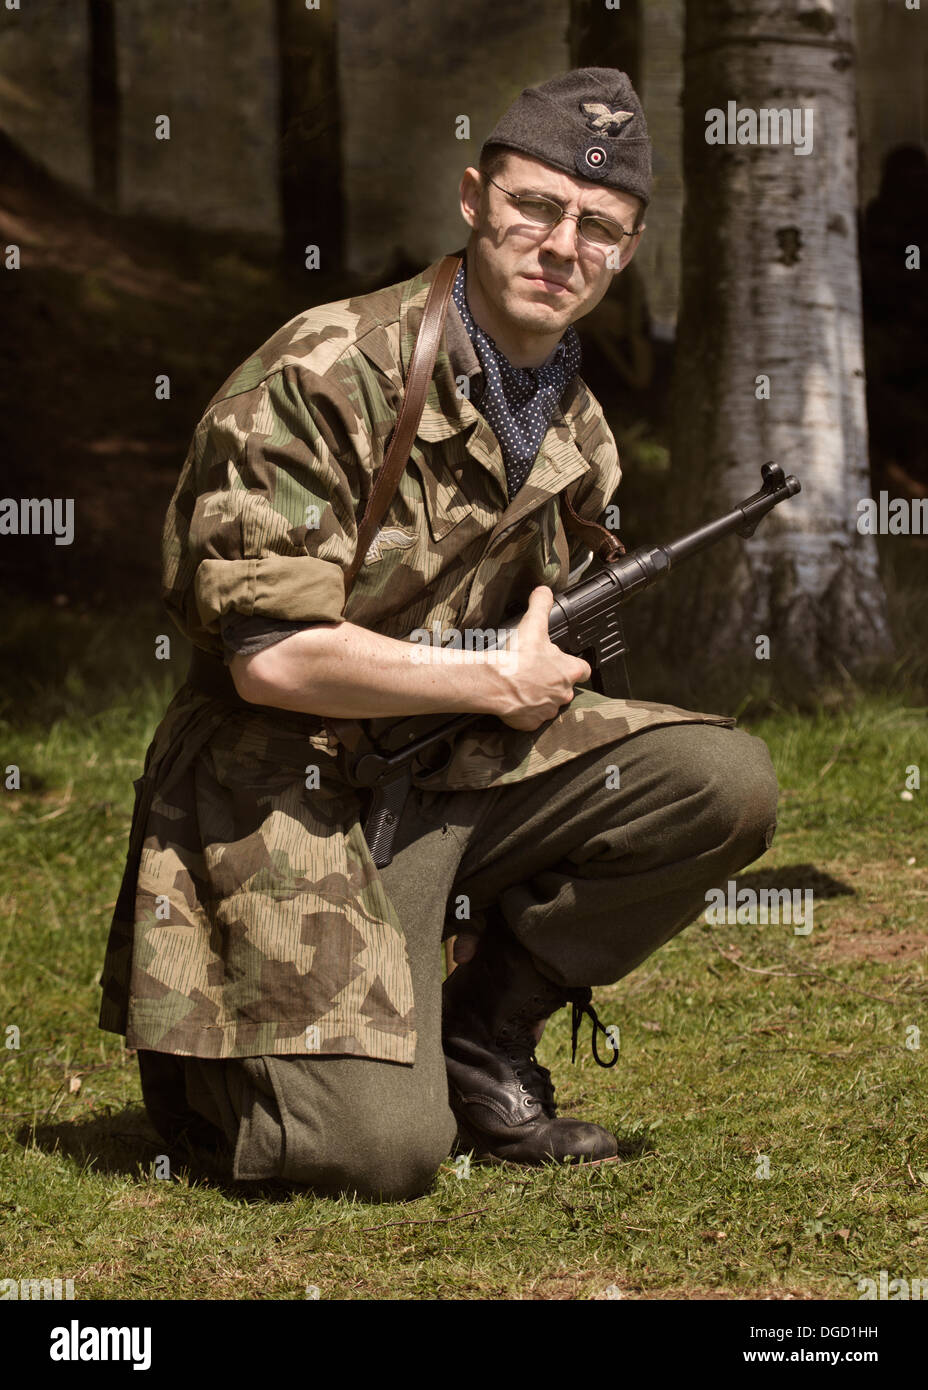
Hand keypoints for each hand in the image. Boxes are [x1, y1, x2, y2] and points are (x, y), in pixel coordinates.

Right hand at [493, 586, 590, 731]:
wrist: (497, 683)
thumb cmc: (518, 657)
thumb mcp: (533, 625)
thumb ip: (541, 605)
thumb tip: (544, 590)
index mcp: (568, 671)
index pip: (583, 670)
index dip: (574, 666)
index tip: (564, 664)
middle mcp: (564, 693)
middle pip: (565, 688)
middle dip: (552, 682)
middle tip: (535, 673)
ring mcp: (548, 710)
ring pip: (548, 704)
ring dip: (539, 697)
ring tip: (522, 686)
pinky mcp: (532, 723)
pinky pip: (532, 719)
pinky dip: (525, 712)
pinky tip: (514, 700)